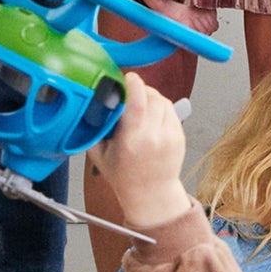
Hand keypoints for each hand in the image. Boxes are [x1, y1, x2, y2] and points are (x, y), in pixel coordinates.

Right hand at [88, 76, 194, 234]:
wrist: (151, 193)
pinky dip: (160, 106)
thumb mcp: (99, 154)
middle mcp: (153, 137)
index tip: (126, 78)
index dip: (133, 84)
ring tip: (140, 103)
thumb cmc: (124, 176)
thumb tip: (91, 104)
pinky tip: (150, 114)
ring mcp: (169, 136)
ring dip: (151, 96)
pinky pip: (171, 110)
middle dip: (140, 89)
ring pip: (163, 101)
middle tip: (130, 92)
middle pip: (151, 97)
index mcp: (131, 140)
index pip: (137, 102)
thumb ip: (94, 129)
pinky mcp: (179, 136)